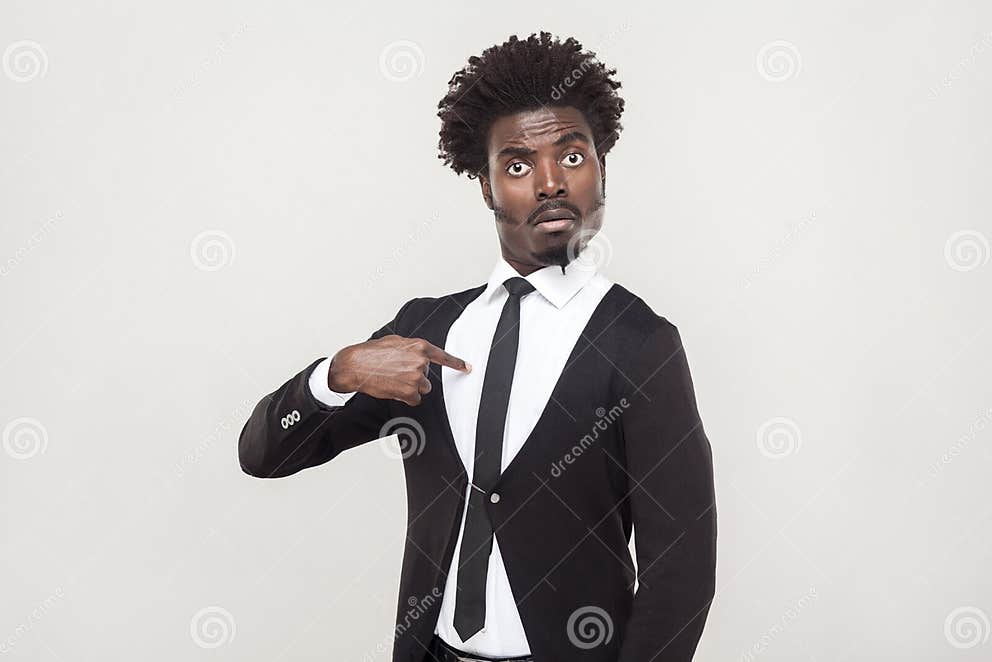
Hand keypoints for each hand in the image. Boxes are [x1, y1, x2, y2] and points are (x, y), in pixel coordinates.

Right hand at [327, 335, 471, 405]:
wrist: (356, 365)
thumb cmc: (371, 352)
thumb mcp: (395, 341)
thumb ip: (411, 347)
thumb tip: (418, 354)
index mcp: (419, 346)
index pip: (443, 356)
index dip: (457, 363)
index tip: (468, 368)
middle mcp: (420, 361)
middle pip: (427, 376)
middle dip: (415, 375)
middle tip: (397, 371)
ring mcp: (416, 377)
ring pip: (422, 388)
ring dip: (411, 387)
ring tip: (394, 379)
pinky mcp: (409, 392)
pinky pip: (415, 399)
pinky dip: (406, 397)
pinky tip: (393, 388)